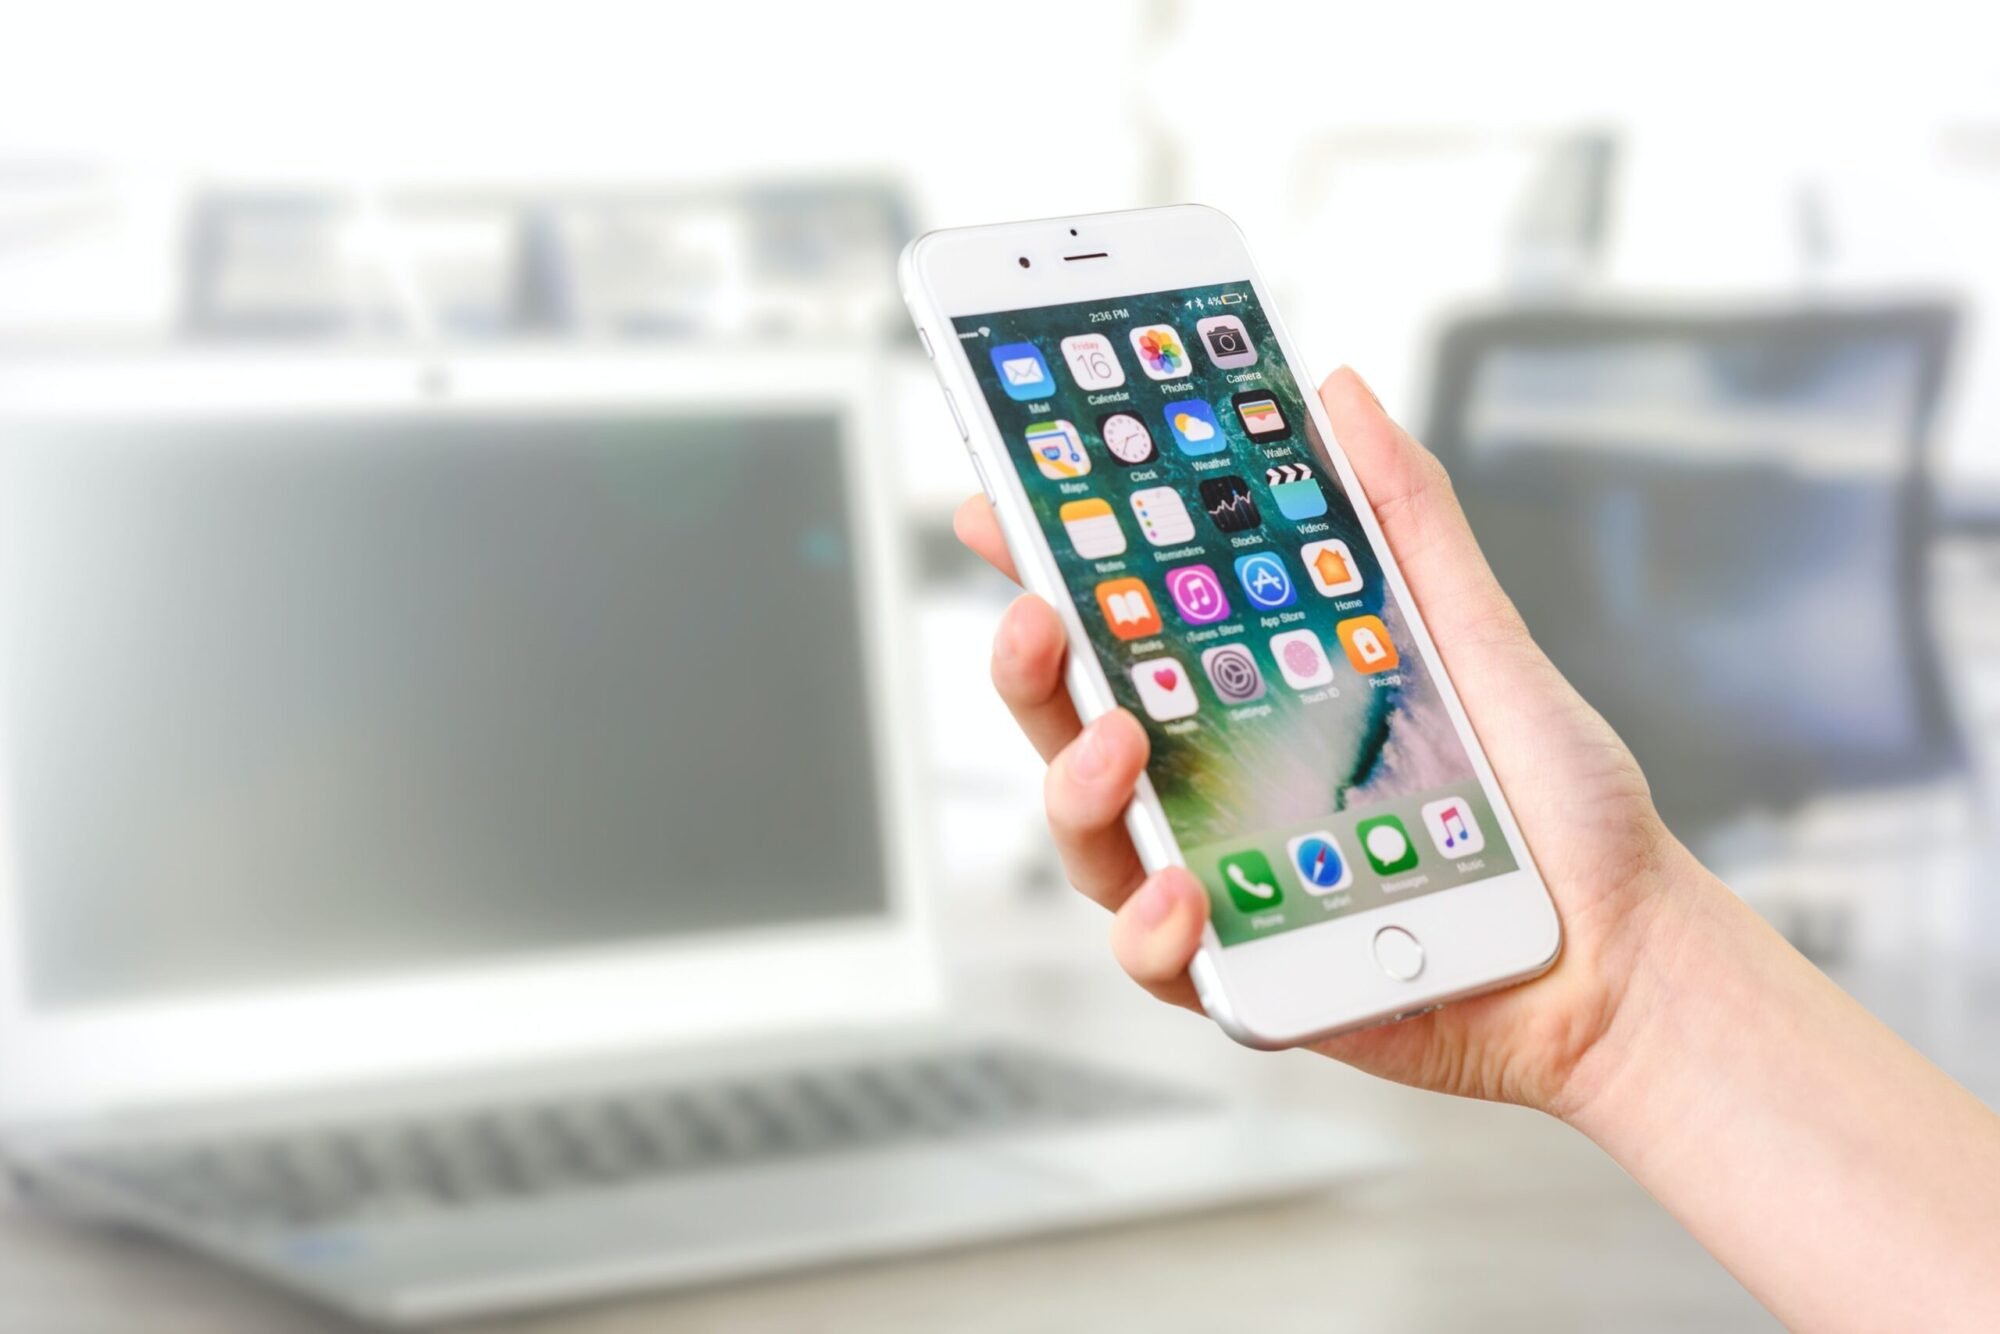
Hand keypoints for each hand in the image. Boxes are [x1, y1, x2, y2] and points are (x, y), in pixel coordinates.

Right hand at [955, 367, 1709, 1115]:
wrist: (1620, 947)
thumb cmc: (1549, 799)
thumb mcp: (1474, 634)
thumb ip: (1402, 518)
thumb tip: (1340, 394)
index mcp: (1248, 697)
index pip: (1120, 625)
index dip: (1050, 566)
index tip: (1001, 507)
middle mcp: (1215, 786)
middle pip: (1074, 723)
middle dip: (1031, 667)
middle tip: (1036, 619)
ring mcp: (1219, 878)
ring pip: (1090, 840)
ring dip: (1076, 790)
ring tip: (1114, 750)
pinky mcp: (1243, 973)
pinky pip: (1160, 957)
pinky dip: (1152, 928)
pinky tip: (1182, 897)